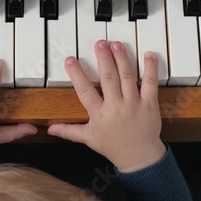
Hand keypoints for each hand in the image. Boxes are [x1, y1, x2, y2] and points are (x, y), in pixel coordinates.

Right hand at [48, 40, 165, 172]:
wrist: (139, 157)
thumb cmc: (113, 146)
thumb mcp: (88, 138)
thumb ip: (68, 131)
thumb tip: (50, 129)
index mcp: (99, 114)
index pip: (85, 91)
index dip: (77, 74)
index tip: (70, 60)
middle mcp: (116, 106)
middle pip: (108, 78)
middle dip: (103, 58)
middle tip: (99, 43)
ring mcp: (134, 104)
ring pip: (127, 76)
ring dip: (122, 58)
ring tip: (116, 44)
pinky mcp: (150, 103)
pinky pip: (150, 83)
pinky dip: (150, 68)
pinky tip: (148, 54)